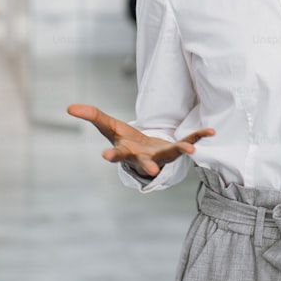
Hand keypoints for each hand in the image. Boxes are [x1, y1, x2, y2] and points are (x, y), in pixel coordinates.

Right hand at [66, 103, 214, 177]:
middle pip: (145, 162)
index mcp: (126, 151)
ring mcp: (162, 155)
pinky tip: (212, 131)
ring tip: (191, 150)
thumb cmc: (125, 140)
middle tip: (150, 172)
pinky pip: (189, 141)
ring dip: (181, 150)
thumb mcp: (109, 126)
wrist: (144, 153)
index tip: (105, 156)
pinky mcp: (176, 149)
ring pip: (172, 155)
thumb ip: (92, 116)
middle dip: (147, 166)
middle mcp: (145, 157)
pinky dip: (200, 136)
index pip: (117, 154)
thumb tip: (68, 107)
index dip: (112, 156)